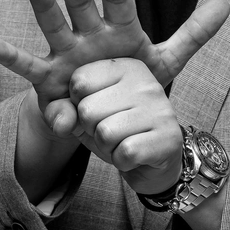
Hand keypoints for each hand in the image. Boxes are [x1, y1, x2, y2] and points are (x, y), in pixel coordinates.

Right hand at [0, 0, 227, 134]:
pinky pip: (28, 68)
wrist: (108, 120)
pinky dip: (10, 56)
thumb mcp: (166, 62)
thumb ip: (193, 34)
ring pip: (53, 26)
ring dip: (44, 5)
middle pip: (81, 3)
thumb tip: (226, 2)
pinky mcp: (48, 82)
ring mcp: (66, 55)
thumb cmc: (131, 83)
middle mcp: (88, 35)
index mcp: (118, 28)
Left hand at [68, 58, 184, 195]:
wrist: (152, 162)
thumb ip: (63, 111)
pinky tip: (135, 156)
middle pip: (88, 109)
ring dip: (107, 147)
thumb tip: (61, 123)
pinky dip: (122, 161)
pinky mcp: (168, 137)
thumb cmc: (117, 131)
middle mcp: (146, 82)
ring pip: (105, 133)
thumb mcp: (85, 116)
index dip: (79, 105)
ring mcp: (160, 109)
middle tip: (113, 130)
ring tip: (123, 142)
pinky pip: (125, 153)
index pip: (79, 80)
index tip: (99, 109)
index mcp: (125, 67)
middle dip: (92, 130)